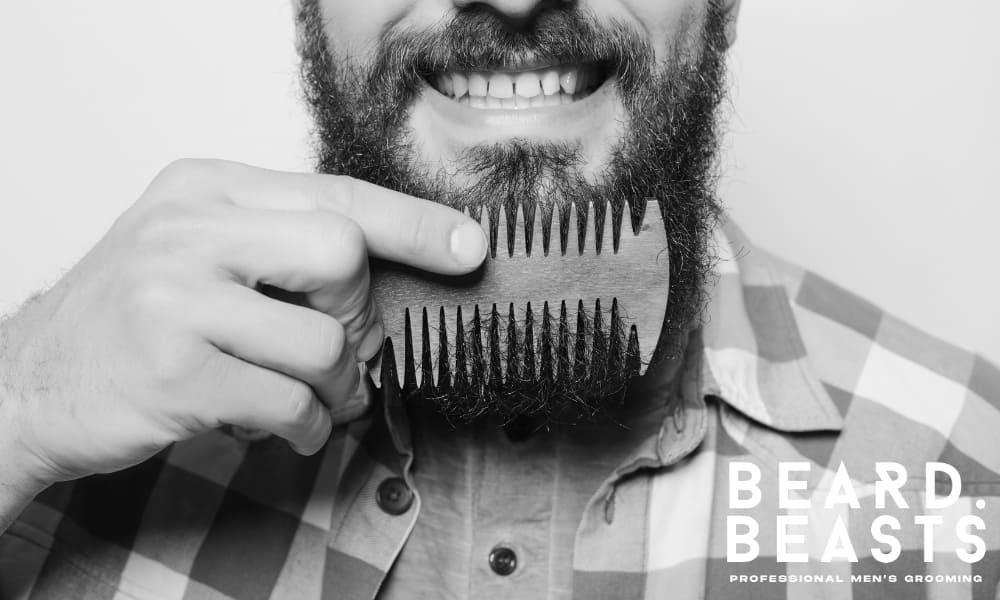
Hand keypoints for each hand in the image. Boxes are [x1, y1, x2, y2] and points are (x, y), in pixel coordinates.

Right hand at [0, 159, 485, 496]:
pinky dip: (305, 428)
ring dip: (335, 387)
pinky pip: (290, 403)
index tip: (470, 246)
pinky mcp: (173, 373)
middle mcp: (188, 229)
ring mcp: (174, 298)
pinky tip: (284, 429)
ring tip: (310, 400)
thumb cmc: (133, 321)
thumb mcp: (199, 253)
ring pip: (323, 341)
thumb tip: (391, 281)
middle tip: (339, 351)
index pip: (336, 194)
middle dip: (358, 318)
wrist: (29, 384)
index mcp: (206, 189)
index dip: (413, 224)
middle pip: (342, 256)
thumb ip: (282, 248)